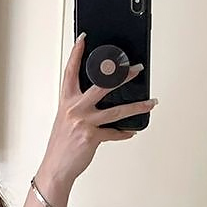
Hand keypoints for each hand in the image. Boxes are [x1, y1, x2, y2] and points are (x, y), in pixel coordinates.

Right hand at [43, 33, 156, 182]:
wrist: (55, 168)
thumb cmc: (60, 146)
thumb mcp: (66, 121)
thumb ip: (79, 108)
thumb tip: (98, 101)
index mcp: (66, 102)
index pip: (70, 72)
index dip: (76, 53)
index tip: (84, 38)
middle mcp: (75, 109)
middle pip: (101, 85)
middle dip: (121, 75)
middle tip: (136, 68)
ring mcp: (84, 122)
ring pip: (116, 110)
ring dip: (137, 106)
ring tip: (151, 102)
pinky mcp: (92, 137)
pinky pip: (114, 133)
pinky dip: (124, 133)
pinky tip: (131, 131)